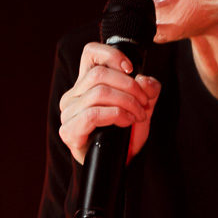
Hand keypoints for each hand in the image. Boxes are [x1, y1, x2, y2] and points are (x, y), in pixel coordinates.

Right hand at [58, 42, 161, 164]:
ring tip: (139, 114)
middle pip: (100, 74)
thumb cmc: (128, 133)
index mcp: (87, 83)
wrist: (122, 164)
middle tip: (145, 103)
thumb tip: (143, 79)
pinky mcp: (69, 131)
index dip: (112, 54)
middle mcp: (73, 95)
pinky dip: (116, 114)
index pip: (91, 53)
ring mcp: (68, 113)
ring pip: (99, 92)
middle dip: (130, 86)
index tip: (131, 68)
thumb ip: (148, 88)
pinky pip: (92, 114)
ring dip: (127, 102)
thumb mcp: (144, 105)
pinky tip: (127, 121)